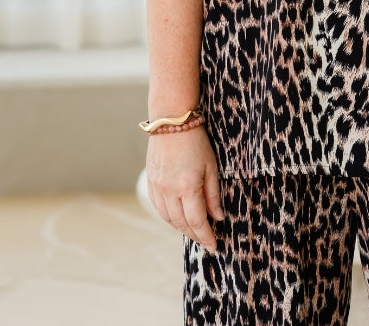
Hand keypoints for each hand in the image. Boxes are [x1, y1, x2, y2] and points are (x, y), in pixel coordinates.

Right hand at [145, 125, 224, 252]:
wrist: (171, 122)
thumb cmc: (196, 141)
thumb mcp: (211, 166)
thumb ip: (213, 194)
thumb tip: (217, 217)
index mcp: (187, 187)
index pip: (197, 221)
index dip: (206, 236)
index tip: (214, 246)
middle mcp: (169, 191)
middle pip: (182, 224)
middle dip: (195, 235)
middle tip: (206, 241)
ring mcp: (157, 188)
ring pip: (168, 218)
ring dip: (182, 228)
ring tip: (194, 231)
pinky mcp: (150, 183)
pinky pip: (159, 208)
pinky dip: (169, 217)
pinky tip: (178, 217)